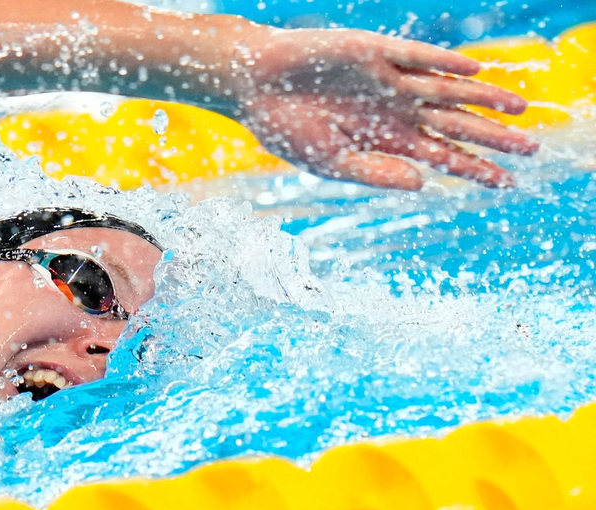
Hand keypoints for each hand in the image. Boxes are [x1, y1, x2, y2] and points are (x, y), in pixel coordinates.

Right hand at [228, 28, 538, 189]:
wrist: (253, 87)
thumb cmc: (285, 127)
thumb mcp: (330, 163)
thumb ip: (375, 173)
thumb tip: (423, 183)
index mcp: (385, 139)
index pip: (440, 155)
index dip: (472, 168)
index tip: (504, 183)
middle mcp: (395, 109)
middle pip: (454, 124)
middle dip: (491, 136)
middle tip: (531, 148)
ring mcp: (388, 79)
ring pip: (446, 90)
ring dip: (481, 99)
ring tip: (518, 108)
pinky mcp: (374, 53)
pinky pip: (416, 57)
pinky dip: (444, 64)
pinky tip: (473, 74)